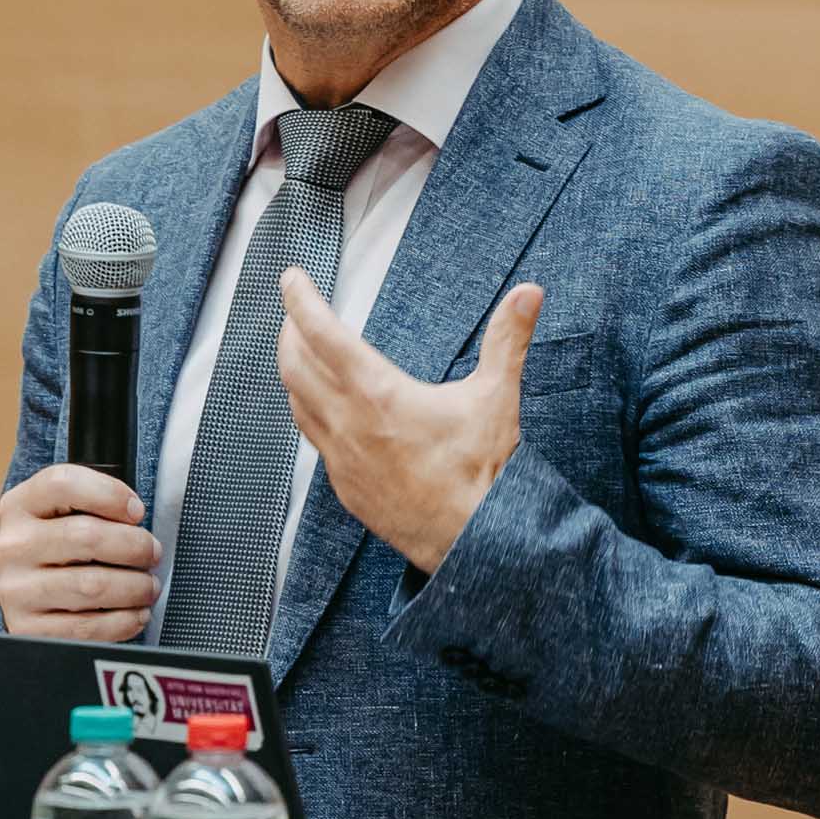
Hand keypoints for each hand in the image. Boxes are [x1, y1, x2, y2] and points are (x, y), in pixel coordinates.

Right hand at [0, 463, 161, 642]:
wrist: (25, 600)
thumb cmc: (57, 552)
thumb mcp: (60, 517)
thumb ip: (90, 505)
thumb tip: (134, 514)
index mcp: (18, 507)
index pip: (63, 483)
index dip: (110, 493)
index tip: (137, 512)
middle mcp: (12, 546)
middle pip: (85, 535)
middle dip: (134, 546)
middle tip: (153, 554)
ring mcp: (16, 590)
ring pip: (91, 585)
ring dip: (134, 587)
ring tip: (148, 587)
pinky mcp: (27, 629)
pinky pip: (87, 627)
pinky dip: (123, 621)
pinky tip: (135, 614)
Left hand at [278, 271, 540, 573]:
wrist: (471, 540)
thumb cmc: (482, 471)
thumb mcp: (497, 396)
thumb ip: (507, 339)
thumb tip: (529, 293)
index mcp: (378, 394)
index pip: (322, 334)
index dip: (301, 301)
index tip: (292, 279)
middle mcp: (349, 423)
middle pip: (295, 365)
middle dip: (290, 331)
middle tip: (295, 311)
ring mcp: (342, 457)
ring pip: (297, 402)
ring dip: (294, 371)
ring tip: (300, 351)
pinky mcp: (345, 485)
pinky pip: (313, 438)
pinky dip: (308, 410)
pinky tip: (319, 407)